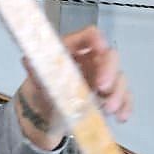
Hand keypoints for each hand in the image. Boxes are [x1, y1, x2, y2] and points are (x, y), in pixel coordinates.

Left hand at [12, 25, 132, 151]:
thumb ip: (34, 67)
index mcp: (74, 49)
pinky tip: (120, 116)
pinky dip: (125, 106)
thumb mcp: (37, 77)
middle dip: (110, 70)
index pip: (90, 36)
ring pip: (120, 77)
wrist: (44, 113)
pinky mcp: (108, 97)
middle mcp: (92, 60)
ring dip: (118, 92)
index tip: (100, 51)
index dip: (97, 40)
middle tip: (103, 87)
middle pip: (110, 56)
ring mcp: (102, 79)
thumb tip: (28, 60)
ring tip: (108, 109)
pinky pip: (124, 98)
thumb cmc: (42, 88)